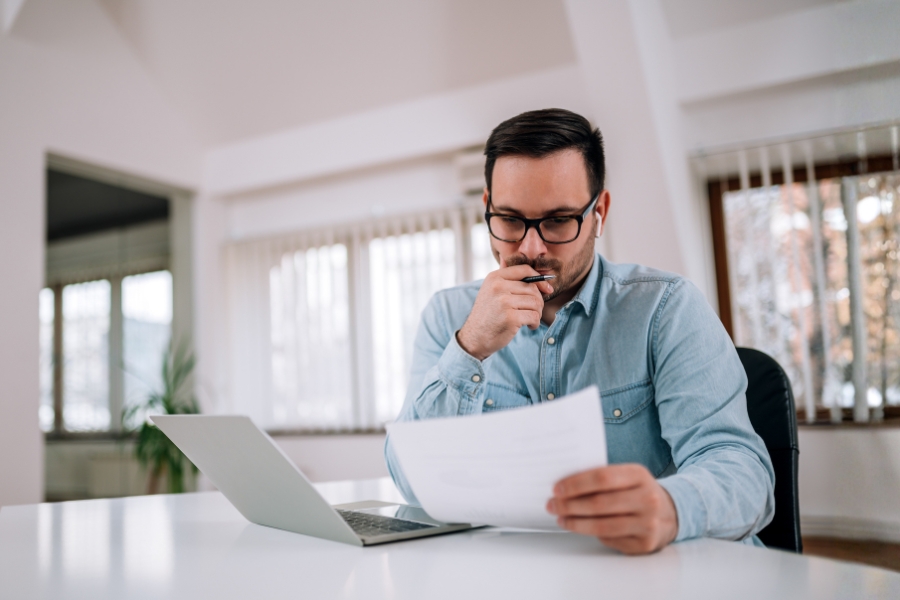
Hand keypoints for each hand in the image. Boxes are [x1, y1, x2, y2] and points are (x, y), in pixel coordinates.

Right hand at [456, 259, 553, 360]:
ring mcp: (504, 302)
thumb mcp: (490, 291)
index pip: (524, 270)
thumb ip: (505, 278)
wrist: (475, 338)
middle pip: (533, 288)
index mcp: (494, 278)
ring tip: (529, 319)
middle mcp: (498, 287)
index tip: (547, 289)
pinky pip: (534, 316)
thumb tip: (521, 266)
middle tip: (533, 311)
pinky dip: (535, 323)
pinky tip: (528, 326)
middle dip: (538, 302)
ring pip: (536, 302)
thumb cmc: (487, 315)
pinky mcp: (511, 318)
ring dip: (537, 313)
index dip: (539, 279)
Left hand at [547, 464, 677, 554]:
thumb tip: (564, 485)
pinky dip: (589, 533)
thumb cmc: (638, 492)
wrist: (671, 513)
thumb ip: (602, 478)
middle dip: (570, 505)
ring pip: (602, 525)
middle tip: (552, 505)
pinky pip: (610, 539)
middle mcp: (647, 499)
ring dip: (575, 522)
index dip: (576, 483)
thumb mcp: (627, 477)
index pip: (602, 477)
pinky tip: (576, 527)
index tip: (557, 488)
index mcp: (639, 475)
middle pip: (599, 503)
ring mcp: (648, 523)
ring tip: (560, 518)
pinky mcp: (644, 543)